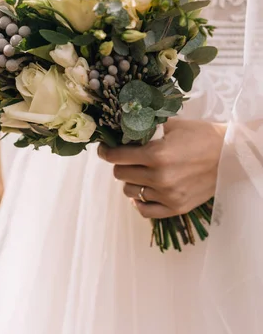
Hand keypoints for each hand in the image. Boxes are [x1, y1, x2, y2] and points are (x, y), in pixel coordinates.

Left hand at [98, 119, 225, 218]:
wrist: (230, 155)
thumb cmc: (201, 135)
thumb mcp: (172, 124)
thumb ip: (147, 126)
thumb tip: (125, 122)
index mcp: (155, 154)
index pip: (116, 157)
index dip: (105, 152)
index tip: (104, 149)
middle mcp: (159, 177)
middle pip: (120, 174)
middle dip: (119, 164)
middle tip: (125, 157)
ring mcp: (167, 195)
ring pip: (130, 192)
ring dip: (130, 181)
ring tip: (138, 172)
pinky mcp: (176, 207)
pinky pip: (146, 211)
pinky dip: (139, 202)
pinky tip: (143, 192)